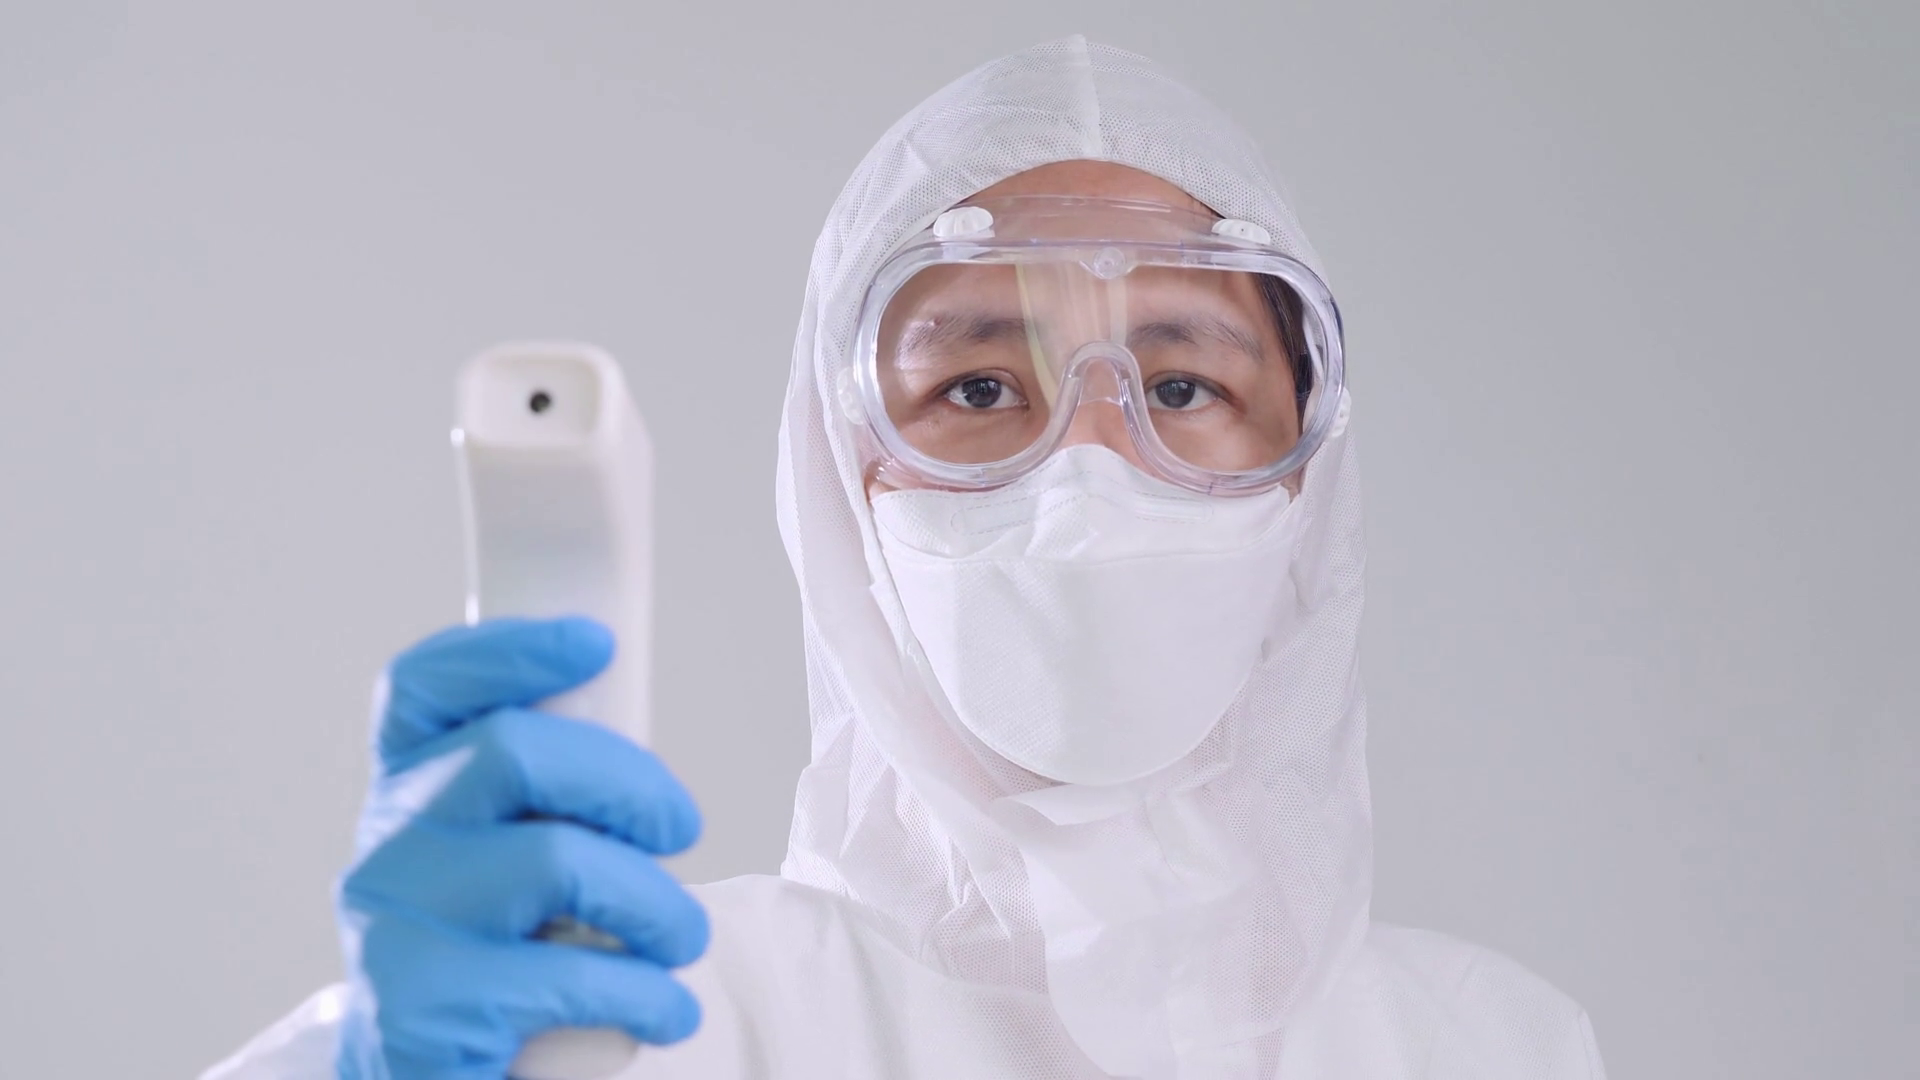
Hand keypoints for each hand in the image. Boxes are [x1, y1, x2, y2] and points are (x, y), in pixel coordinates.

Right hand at [335, 617, 706, 1078]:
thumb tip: (640, 740)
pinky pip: (563, 975)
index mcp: (407, 786)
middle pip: (515, 751)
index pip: (428, 685)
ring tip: (681, 939)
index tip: (596, 645)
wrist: (429, 1078)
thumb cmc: (500, 953)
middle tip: (681, 831)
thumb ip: (551, 794)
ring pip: (555, 860)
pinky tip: (665, 1008)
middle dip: (630, 783)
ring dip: (655, 903)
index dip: (509, 650)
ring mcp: (392, 924)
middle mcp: (386, 842)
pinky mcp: (416, 1010)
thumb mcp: (511, 855)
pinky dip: (644, 992)